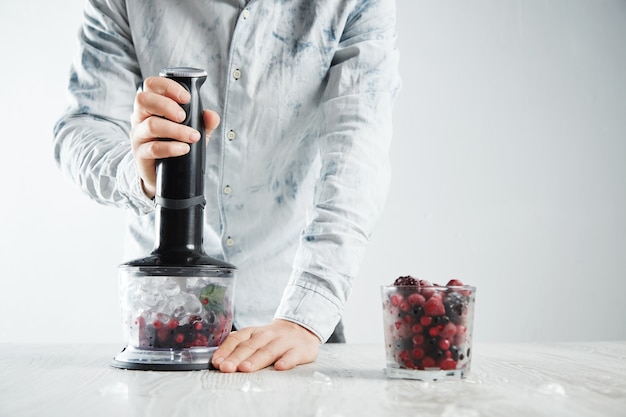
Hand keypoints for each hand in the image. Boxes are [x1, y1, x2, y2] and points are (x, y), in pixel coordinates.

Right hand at [129, 76, 219, 197]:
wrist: (166, 174)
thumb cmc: (176, 144)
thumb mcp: (192, 130)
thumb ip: (204, 122)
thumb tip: (211, 115)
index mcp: (151, 105)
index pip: (151, 85)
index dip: (167, 86)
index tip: (187, 97)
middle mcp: (140, 117)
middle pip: (143, 100)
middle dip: (167, 105)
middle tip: (184, 117)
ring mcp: (138, 135)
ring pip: (151, 125)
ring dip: (176, 130)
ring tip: (193, 136)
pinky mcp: (140, 154)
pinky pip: (153, 148)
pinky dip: (171, 147)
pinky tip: (184, 148)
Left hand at [212, 319, 320, 372]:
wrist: (300, 329)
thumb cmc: (271, 339)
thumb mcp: (255, 338)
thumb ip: (239, 347)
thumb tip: (219, 362)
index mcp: (253, 332)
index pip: (237, 339)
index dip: (225, 350)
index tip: (217, 362)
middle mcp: (267, 335)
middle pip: (250, 346)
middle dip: (236, 357)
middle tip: (226, 368)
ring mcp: (283, 342)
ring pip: (268, 351)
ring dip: (256, 360)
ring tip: (245, 368)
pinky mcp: (299, 350)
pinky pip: (292, 355)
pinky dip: (286, 361)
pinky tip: (279, 367)